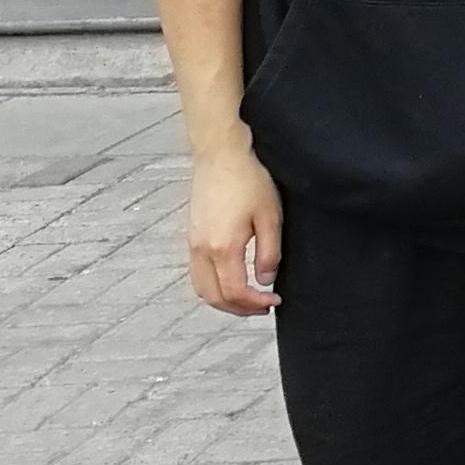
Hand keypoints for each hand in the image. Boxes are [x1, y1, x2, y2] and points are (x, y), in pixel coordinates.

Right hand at [185, 138, 281, 314]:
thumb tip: (265, 279)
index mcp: (222, 248)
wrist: (220, 155)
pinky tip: (233, 278)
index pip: (235, 292)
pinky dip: (213, 285)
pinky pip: (197, 273)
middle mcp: (201, 250)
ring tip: (248, 297)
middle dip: (238, 309)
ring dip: (223, 299)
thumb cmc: (248, 180)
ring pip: (201, 288)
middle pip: (213, 297)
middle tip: (262, 307)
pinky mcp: (191, 236)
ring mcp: (192, 243)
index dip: (255, 303)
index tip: (274, 301)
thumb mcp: (270, 216)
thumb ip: (269, 252)